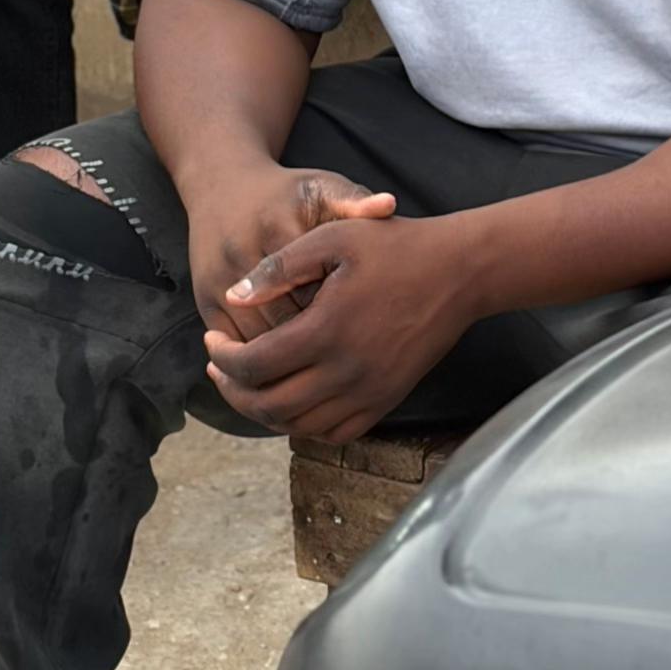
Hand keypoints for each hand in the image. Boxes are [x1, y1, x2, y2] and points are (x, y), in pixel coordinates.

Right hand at [185, 155, 396, 343]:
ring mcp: (218, 281)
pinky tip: (288, 360)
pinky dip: (260, 358)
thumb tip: (389, 205)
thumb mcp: (321, 188)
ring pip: (256, 339)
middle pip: (284, 318)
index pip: (314, 286)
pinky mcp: (204, 300)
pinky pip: (235, 343)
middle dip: (315, 340)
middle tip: (344, 354)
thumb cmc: (286, 195)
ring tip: (320, 363)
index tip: (362, 323)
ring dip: (287, 357)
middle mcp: (241, 255)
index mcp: (276, 228)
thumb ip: (354, 201)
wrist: (222, 187)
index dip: (340, 310)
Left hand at [203, 214, 466, 442]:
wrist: (459, 272)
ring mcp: (370, 393)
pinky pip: (334, 432)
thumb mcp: (333, 237)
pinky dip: (303, 424)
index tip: (211, 341)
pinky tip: (291, 399)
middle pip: (268, 405)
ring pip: (297, 425)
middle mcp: (347, 373)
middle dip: (232, 390)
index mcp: (327, 331)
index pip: (254, 366)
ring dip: (263, 411)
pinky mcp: (386, 400)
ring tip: (247, 383)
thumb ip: (279, 268)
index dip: (223, 358)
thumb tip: (233, 296)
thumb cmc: (395, 246)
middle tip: (218, 366)